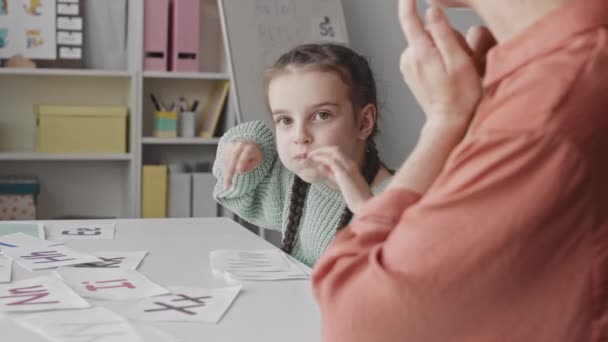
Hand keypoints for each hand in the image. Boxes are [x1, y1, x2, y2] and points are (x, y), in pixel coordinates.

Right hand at [222, 141, 262, 188]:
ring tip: (227, 184)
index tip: (239, 170)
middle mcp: (239, 144)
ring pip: (226, 160)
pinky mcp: (226, 148)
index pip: (245, 155)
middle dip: (229, 172)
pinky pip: (223, 160)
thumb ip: (250, 165)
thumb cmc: (254, 155)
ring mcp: (232, 145)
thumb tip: (239, 170)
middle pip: (232, 158)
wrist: (249, 143)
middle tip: (227, 185)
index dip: (242, 162)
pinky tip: (226, 176)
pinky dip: (224, 168)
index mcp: (250, 147)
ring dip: (225, 172)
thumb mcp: (257, 160)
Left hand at [308, 147, 372, 212]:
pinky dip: (321, 158)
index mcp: (352, 166)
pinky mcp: (344, 173)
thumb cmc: (355, 198)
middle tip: (311, 154)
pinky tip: (314, 160)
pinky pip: (331, 161)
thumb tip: (321, 167)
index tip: (316, 155)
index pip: (338, 153)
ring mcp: (348, 167)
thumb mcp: (341, 184)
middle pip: (336, 149)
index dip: (326, 152)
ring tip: (310, 155)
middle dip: (322, 149)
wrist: (365, 205)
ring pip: (333, 152)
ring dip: (320, 152)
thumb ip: (331, 175)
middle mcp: (351, 164)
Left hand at [398, 0, 490, 127]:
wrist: (449, 122)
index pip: (408, 19)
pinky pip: (424, 54)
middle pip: (426, 30)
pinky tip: (445, 72)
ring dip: (441, 48)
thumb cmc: (460, 95)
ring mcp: (408, 66)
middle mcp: (409, 57)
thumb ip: (444, 34)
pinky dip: (436, 57)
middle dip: (443, 35)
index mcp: (420, 52)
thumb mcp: (459, 61)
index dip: (408, 2)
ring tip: (453, 67)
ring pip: (426, 42)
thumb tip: (431, 12)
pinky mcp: (411, 73)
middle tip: (459, 55)